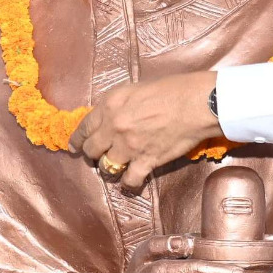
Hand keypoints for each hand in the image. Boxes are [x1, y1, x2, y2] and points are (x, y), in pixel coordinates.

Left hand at [69, 70, 220, 187]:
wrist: (196, 103)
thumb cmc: (173, 89)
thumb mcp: (136, 88)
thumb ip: (119, 103)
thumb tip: (112, 115)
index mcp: (110, 106)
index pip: (84, 127)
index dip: (77, 140)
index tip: (75, 147)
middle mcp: (114, 127)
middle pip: (92, 150)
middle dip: (93, 154)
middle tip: (99, 156)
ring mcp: (129, 147)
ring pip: (107, 167)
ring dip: (110, 168)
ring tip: (117, 168)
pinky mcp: (146, 161)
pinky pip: (129, 180)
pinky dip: (129, 184)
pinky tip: (131, 183)